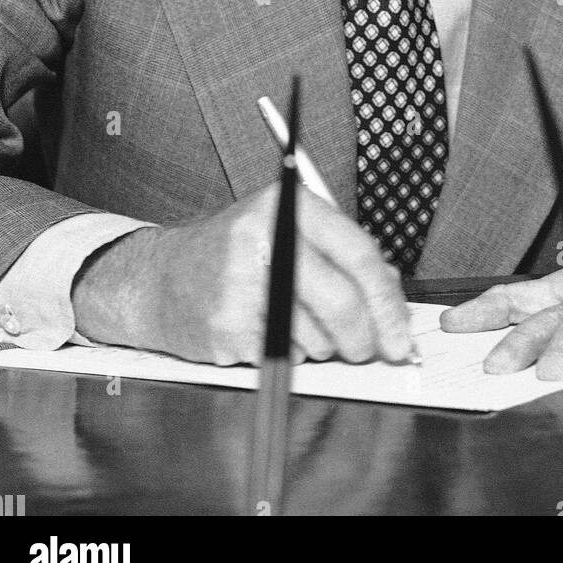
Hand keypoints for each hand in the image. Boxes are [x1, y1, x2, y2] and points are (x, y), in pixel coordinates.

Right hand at [72, 184, 412, 366]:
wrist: (161, 277)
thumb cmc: (235, 253)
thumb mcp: (289, 230)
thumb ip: (342, 253)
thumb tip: (393, 298)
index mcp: (289, 205)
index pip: (359, 254)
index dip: (388, 301)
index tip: (402, 331)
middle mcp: (264, 237)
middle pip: (341, 302)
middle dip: (364, 338)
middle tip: (369, 350)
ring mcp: (240, 283)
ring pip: (316, 336)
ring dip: (321, 346)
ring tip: (296, 323)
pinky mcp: (225, 326)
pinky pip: (284, 356)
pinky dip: (287, 353)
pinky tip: (266, 330)